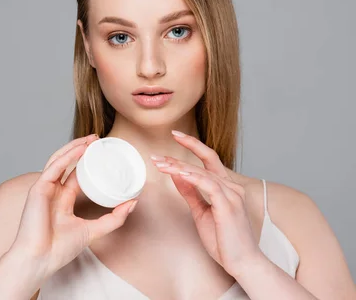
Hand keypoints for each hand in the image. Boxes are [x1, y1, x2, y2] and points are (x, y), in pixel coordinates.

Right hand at [9, 133, 137, 281]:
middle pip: (67, 162)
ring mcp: (45, 189)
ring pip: (59, 160)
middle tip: (98, 139)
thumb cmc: (59, 249)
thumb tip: (132, 203)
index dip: (88, 161)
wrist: (40, 260)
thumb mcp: (93, 230)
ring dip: (74, 147)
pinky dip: (66, 157)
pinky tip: (79, 149)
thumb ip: (113, 218)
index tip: (103, 152)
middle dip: (81, 149)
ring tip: (90, 139)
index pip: (76, 174)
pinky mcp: (38, 189)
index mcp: (63, 199)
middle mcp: (53, 191)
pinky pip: (53, 168)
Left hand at [151, 130, 261, 276]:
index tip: (175, 135)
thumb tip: (177, 175)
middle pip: (204, 162)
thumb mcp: (201, 212)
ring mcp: (232, 195)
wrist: (242, 263)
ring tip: (160, 165)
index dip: (193, 145)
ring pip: (202, 172)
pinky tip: (178, 173)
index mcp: (227, 187)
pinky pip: (208, 185)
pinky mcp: (228, 205)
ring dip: (179, 167)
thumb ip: (190, 193)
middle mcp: (232, 187)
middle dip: (178, 156)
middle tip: (156, 156)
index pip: (209, 159)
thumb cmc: (224, 241)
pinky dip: (192, 177)